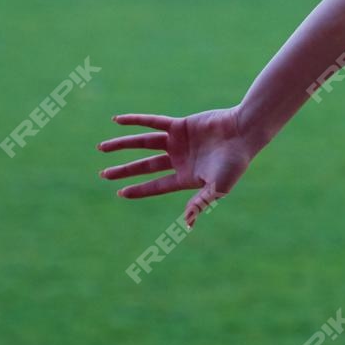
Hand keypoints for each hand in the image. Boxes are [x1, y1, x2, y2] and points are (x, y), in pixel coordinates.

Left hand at [98, 107, 258, 226]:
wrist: (243, 133)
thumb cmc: (234, 164)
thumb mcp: (218, 187)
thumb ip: (200, 202)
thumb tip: (187, 223)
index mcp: (187, 177)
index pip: (157, 185)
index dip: (138, 189)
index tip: (120, 192)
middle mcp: (179, 160)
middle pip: (145, 166)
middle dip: (124, 170)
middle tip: (103, 174)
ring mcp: (178, 142)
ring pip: (143, 143)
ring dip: (122, 145)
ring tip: (101, 148)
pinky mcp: (179, 125)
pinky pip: (153, 122)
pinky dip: (135, 120)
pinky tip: (117, 120)